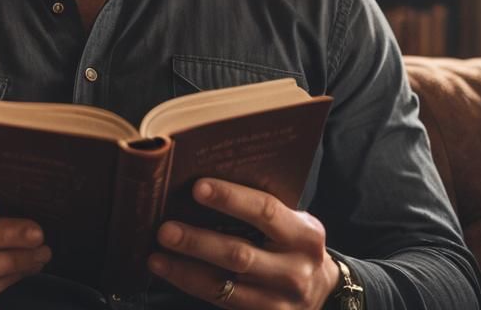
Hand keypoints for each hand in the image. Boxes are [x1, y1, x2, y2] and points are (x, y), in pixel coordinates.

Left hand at [148, 179, 338, 308]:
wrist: (324, 294)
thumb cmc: (295, 245)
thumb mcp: (294, 223)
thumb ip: (263, 209)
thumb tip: (205, 184)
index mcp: (304, 235)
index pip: (264, 211)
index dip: (230, 198)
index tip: (197, 188)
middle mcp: (294, 271)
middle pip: (239, 254)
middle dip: (198, 242)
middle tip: (165, 229)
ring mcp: (279, 303)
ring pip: (224, 287)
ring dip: (185, 271)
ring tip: (156, 257)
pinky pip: (221, 305)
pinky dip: (193, 287)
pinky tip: (172, 274)